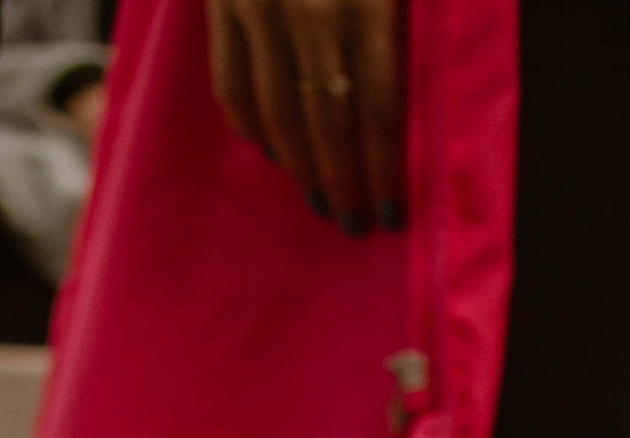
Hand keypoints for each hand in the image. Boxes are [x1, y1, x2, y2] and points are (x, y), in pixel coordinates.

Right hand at [203, 0, 401, 230]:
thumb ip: (400, 14)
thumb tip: (406, 102)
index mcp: (368, 1)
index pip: (378, 105)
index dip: (382, 169)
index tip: (389, 216)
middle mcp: (314, 12)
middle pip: (327, 121)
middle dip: (340, 181)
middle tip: (351, 223)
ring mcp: (262, 9)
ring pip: (278, 112)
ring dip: (298, 166)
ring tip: (316, 199)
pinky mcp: (223, 5)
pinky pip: (231, 85)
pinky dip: (250, 128)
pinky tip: (270, 151)